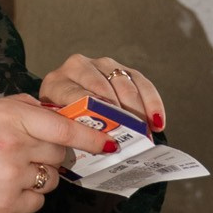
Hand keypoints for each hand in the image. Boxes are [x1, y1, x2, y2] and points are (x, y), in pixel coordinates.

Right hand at [0, 95, 82, 212]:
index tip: (107, 142)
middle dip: (53, 153)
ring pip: (51, 178)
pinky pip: (37, 201)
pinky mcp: (7, 204)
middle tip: (31, 153)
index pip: (63, 125)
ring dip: (40, 175)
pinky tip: (1, 188)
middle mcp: (14, 145)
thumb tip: (47, 109)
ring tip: (9, 171)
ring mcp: (12, 176)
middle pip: (61, 152)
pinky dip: (26, 197)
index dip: (90, 136)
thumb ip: (15, 106)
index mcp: (9, 116)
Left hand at [39, 51, 165, 133]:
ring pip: (124, 82)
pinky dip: (151, 101)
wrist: (63, 104)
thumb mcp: (61, 128)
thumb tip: (100, 147)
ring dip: (138, 109)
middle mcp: (76, 68)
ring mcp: (99, 64)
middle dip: (120, 113)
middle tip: (132, 135)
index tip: (110, 134)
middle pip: (103, 88)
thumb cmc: (63, 121)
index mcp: (56, 84)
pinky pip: (139, 80)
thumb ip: (74, 133)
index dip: (95, 115)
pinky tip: (157, 120)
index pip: (76, 96)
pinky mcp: (119, 67)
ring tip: (146, 131)